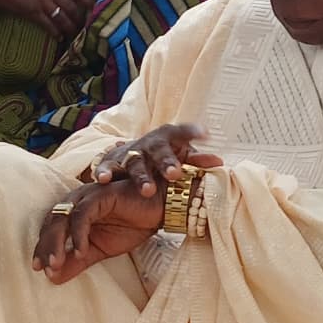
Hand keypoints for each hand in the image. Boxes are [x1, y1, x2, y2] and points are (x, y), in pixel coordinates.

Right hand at [0, 0, 93, 38]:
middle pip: (72, 8)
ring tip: (75, 34)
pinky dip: (55, 33)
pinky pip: (48, 25)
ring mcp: (42, 3)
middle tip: (85, 26)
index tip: (94, 8)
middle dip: (80, 19)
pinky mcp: (33, 13)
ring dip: (70, 28)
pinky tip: (59, 37)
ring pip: (62, 19)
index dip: (88, 2)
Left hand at [32, 178, 165, 284]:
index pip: (50, 229)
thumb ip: (78, 261)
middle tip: (45, 268)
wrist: (161, 209)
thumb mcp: (102, 250)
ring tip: (56, 263)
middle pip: (52, 223)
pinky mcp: (101, 195)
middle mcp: (77, 201)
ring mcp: (88, 196)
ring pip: (63, 218)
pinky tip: (81, 252)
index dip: (42, 248)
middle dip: (46, 246)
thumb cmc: (132, 224)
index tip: (39, 269)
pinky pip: (83, 215)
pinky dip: (79, 234)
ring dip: (57, 242)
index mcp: (74, 212)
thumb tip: (53, 279)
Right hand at [91, 123, 222, 198]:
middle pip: (158, 150)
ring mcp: (128, 152)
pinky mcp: (110, 161)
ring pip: (134, 162)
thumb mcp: (179, 156)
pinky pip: (106, 166)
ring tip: (147, 190)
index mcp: (168, 138)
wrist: (129, 155)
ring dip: (140, 175)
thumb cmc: (162, 157)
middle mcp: (148, 143)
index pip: (181, 132)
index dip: (192, 132)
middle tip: (175, 174)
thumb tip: (219, 162)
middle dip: (166, 162)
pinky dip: (104, 172)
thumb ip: (197, 160)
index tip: (204, 133)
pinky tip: (104, 180)